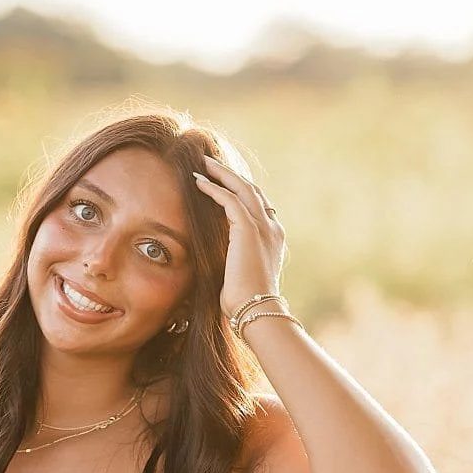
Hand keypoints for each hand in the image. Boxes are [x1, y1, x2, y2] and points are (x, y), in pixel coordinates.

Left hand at [190, 153, 285, 318]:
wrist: (256, 309)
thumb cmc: (246, 302)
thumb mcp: (241, 274)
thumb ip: (234, 259)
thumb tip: (216, 260)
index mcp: (274, 238)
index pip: (259, 206)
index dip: (241, 191)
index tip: (223, 182)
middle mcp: (272, 228)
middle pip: (252, 191)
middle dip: (231, 175)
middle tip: (211, 163)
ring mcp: (263, 227)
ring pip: (242, 188)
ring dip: (222, 173)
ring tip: (203, 163)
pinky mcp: (249, 229)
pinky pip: (229, 199)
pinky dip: (214, 188)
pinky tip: (198, 182)